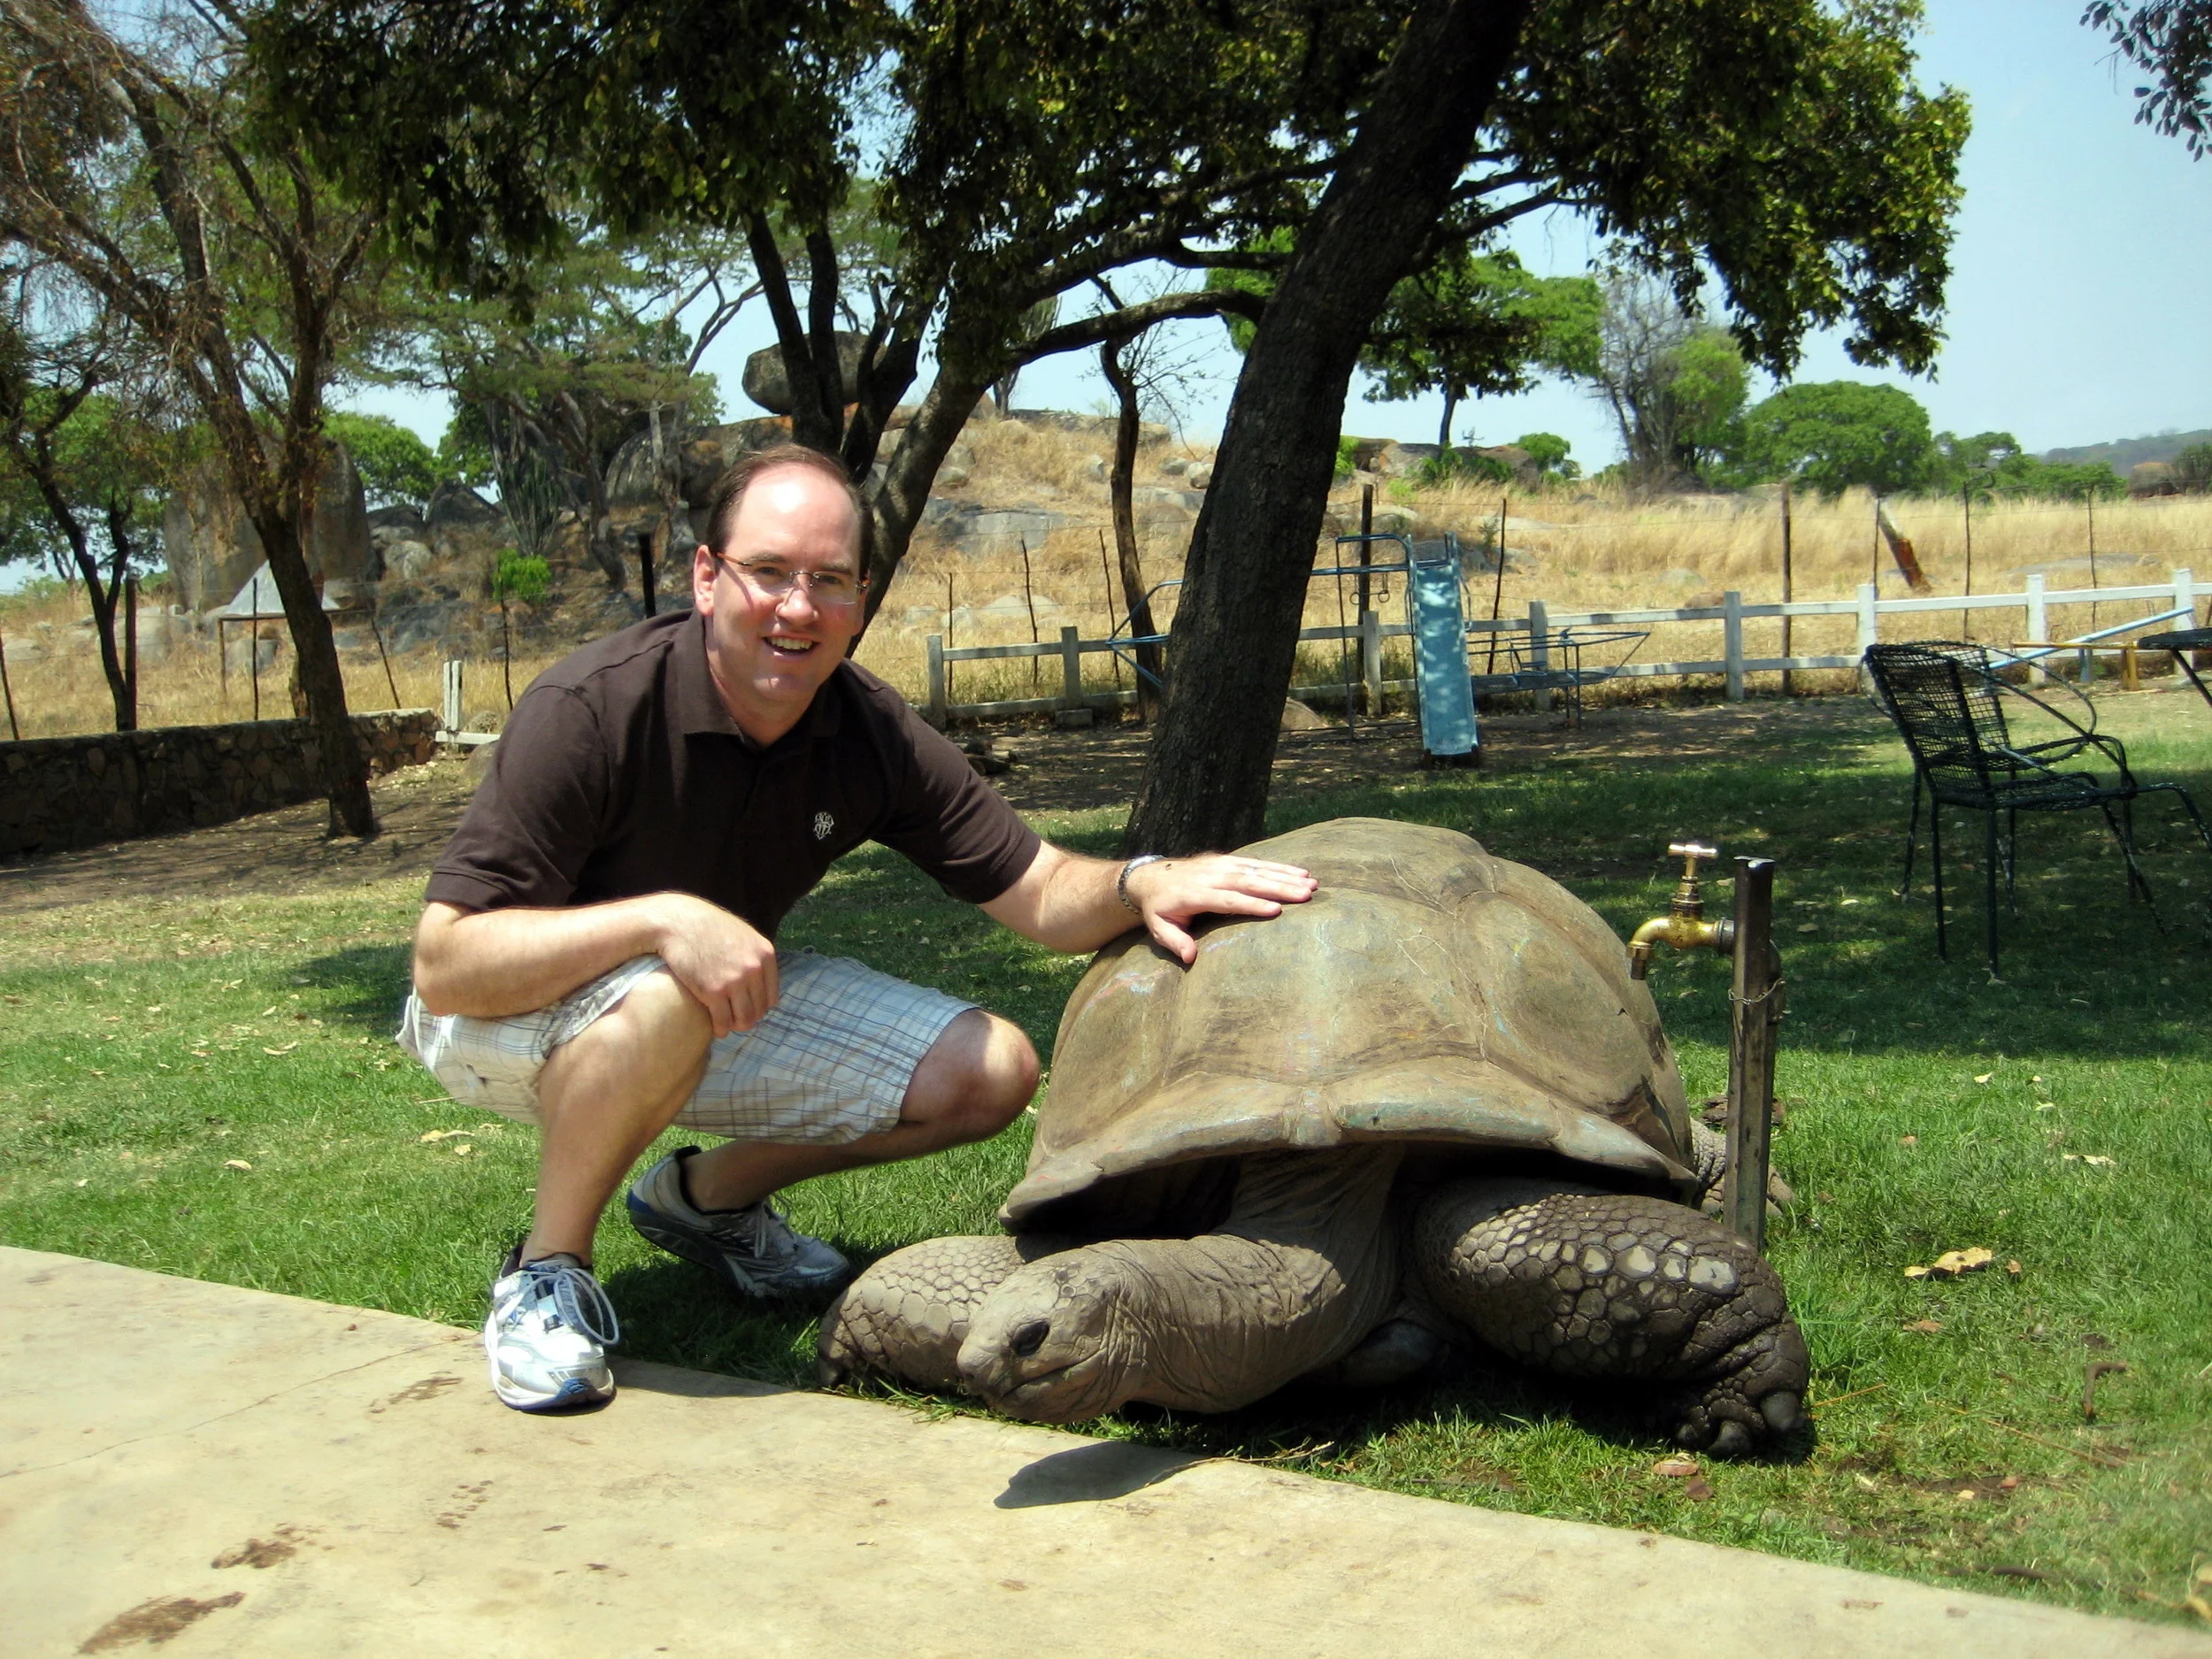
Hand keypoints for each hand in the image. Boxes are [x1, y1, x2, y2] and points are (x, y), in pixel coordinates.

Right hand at [648, 893, 779, 1036]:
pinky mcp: (713, 991)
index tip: (746, 1009)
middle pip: (759, 1011)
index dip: (759, 1007)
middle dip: (746, 1018)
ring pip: (744, 1020)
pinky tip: (716, 1028)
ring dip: (735, 1026)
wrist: (677, 923)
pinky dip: (721, 1029)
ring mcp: (735, 980)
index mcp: (765, 954)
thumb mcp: (741, 934)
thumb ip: (753, 955)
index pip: (771, 996)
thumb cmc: (706, 927)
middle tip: (734, 1020)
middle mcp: (754, 968)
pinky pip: (723, 1021)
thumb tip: (759, 979)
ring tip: (727, 1025)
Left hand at [1124, 853, 1316, 963]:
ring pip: (1256, 869)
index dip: (1251, 904)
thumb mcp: (1159, 928)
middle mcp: (1210, 876)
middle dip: (1278, 887)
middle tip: (1305, 895)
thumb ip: (1174, 941)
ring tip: (1310, 884)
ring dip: (1285, 876)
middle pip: (1248, 882)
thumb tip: (1190, 958)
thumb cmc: (1160, 909)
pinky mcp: (1227, 860)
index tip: (1276, 910)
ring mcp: (1220, 865)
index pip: (1227, 899)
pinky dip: (1278, 867)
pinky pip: (1255, 863)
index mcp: (1195, 894)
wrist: (1152, 876)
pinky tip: (1300, 872)